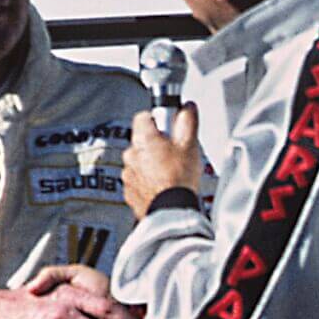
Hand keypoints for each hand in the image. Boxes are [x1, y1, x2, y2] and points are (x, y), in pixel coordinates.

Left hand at [123, 102, 203, 219]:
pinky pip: (138, 180)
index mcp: (143, 139)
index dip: (157, 119)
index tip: (167, 126)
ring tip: (170, 173)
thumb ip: (188, 121)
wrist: (172, 211)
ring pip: (139, 161)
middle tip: (173, 153)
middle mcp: (131, 154)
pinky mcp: (129, 191)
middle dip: (156, 145)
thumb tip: (187, 108)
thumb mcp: (190, 144)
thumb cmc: (179, 180)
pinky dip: (147, 181)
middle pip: (142, 141)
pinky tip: (162, 185)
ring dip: (151, 164)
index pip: (143, 117)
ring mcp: (128, 174)